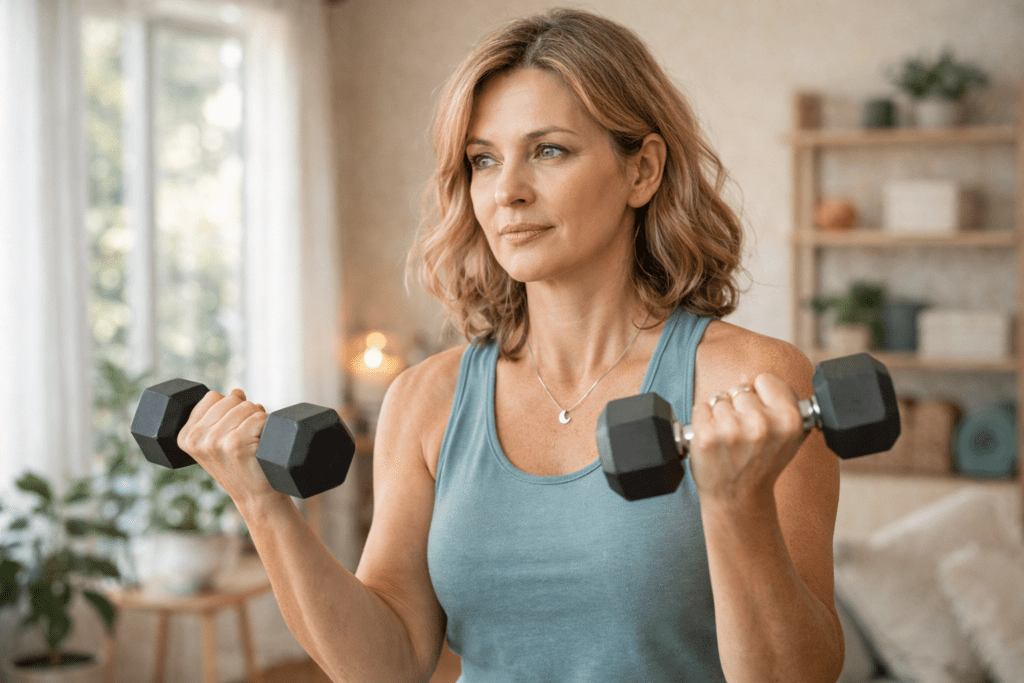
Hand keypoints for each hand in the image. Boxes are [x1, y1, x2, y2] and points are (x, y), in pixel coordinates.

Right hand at [176, 388, 278, 507]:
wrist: (256, 497)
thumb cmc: (241, 466)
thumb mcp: (218, 441)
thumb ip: (219, 415)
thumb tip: (236, 391)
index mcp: (185, 436)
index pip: (212, 396)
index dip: (230, 406)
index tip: (233, 428)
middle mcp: (196, 439)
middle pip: (231, 398)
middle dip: (246, 411)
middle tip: (248, 437)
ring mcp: (214, 441)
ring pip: (247, 406)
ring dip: (258, 419)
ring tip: (254, 441)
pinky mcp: (235, 443)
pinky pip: (260, 416)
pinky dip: (268, 425)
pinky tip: (262, 444)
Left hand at [687, 373, 808, 509]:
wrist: (738, 498)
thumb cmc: (761, 464)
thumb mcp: (786, 436)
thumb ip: (779, 403)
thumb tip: (749, 378)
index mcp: (789, 420)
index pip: (765, 380)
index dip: (760, 396)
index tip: (760, 415)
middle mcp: (762, 424)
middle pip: (740, 390)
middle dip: (739, 408)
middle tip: (744, 436)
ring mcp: (732, 430)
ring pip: (719, 399)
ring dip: (720, 417)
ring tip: (730, 442)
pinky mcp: (706, 436)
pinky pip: (701, 408)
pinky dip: (703, 422)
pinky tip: (714, 442)